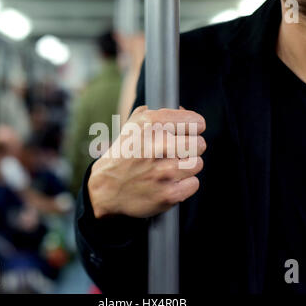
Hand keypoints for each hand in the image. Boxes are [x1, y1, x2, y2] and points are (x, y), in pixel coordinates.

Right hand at [88, 106, 205, 218]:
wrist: (105, 188)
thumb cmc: (124, 154)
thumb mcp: (133, 125)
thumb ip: (158, 113)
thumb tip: (184, 111)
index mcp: (150, 124)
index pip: (196, 122)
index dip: (194, 128)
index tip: (188, 133)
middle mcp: (157, 146)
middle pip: (200, 144)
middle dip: (192, 148)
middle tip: (179, 153)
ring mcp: (163, 172)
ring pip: (197, 164)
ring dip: (187, 167)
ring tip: (171, 168)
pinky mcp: (168, 194)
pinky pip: (194, 184)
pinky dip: (184, 184)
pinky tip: (170, 182)